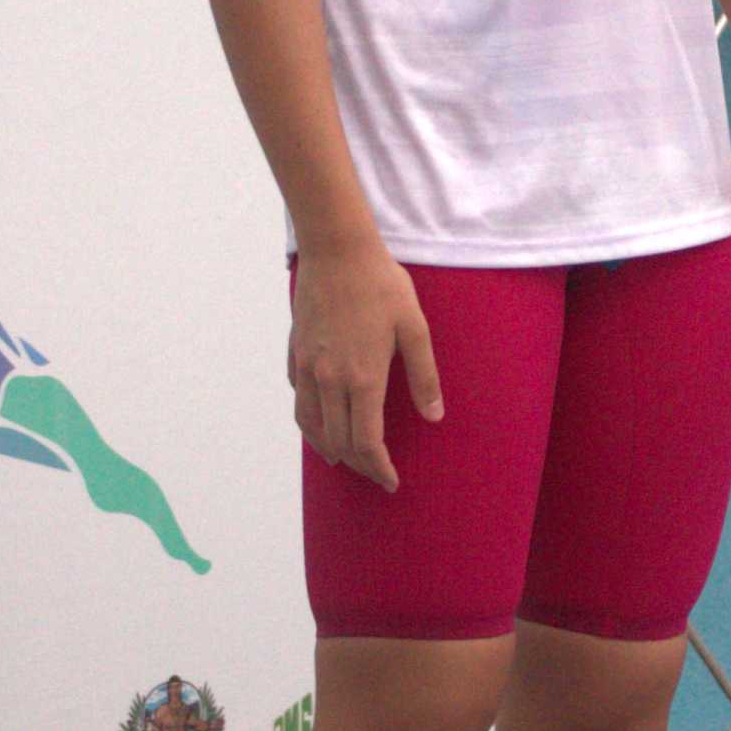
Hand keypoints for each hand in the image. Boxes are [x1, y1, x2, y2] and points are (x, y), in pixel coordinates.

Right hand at [293, 237, 437, 489]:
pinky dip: (309, 419)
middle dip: (358, 464)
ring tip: (341, 459)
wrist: (337, 250)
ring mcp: (309, 366)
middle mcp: (331, 379)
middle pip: (338, 441)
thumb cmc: (381, 284)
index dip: (378, 468)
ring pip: (311, 424)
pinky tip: (320, 418)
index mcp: (364, 377)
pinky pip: (299, 397)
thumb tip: (434, 415)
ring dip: (327, 448)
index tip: (390, 480)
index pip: (366, 442)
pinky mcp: (296, 351)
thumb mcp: (415, 327)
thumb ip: (424, 376)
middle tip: (375, 473)